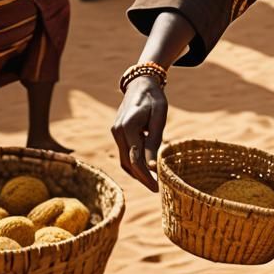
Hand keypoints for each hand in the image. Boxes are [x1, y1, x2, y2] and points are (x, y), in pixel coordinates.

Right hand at [111, 75, 167, 191]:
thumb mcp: (158, 118)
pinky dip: (133, 164)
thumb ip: (154, 141)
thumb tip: (153, 166)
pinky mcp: (118, 133)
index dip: (146, 175)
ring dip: (136, 173)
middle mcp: (117, 132)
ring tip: (152, 183)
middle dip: (142, 178)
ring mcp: (115, 133)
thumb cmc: (154, 99)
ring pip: (124, 160)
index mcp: (128, 127)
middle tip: (157, 189)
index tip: (158, 186)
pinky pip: (125, 153)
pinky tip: (144, 171)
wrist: (141, 83)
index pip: (135, 159)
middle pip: (128, 163)